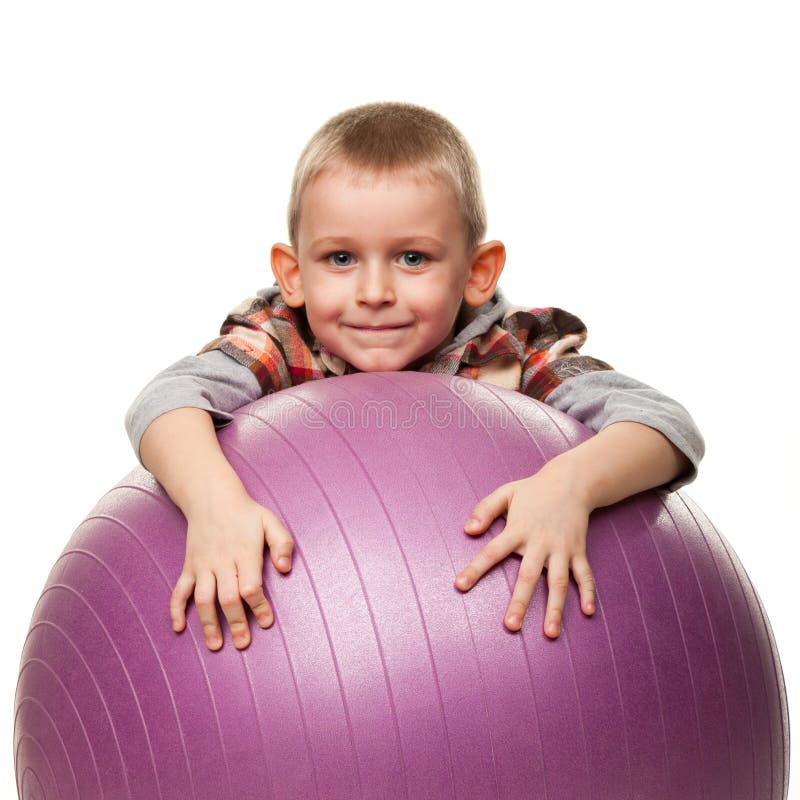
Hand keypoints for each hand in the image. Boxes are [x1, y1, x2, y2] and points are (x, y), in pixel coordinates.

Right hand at [170, 488, 293, 650]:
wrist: (212, 498)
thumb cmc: (246, 513)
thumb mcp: (270, 521)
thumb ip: (282, 543)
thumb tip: (284, 569)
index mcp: (244, 553)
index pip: (250, 587)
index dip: (259, 606)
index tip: (267, 622)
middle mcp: (221, 561)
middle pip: (227, 598)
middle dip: (235, 623)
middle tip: (242, 643)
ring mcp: (202, 565)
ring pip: (202, 599)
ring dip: (207, 624)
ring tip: (215, 645)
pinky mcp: (189, 566)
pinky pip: (179, 590)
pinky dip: (176, 609)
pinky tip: (179, 627)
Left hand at [454, 460, 595, 637]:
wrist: (571, 481)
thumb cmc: (533, 490)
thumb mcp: (505, 492)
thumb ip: (484, 509)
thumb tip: (468, 530)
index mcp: (518, 529)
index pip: (492, 551)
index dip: (475, 569)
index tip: (460, 585)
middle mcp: (540, 542)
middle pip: (528, 576)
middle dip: (520, 602)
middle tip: (511, 626)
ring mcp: (561, 548)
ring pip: (558, 582)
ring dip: (555, 608)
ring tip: (550, 633)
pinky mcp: (578, 550)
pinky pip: (584, 574)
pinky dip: (587, 592)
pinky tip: (587, 612)